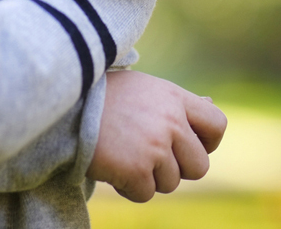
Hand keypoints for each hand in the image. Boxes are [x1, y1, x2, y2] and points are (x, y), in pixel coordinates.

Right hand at [86, 70, 226, 201]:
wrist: (63, 104)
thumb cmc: (101, 94)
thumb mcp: (143, 87)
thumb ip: (176, 101)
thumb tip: (210, 103)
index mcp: (174, 97)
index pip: (217, 124)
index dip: (207, 143)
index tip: (186, 146)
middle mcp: (171, 121)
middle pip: (199, 166)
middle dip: (177, 169)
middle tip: (149, 158)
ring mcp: (155, 146)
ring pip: (171, 183)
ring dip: (149, 178)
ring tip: (124, 155)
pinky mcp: (136, 168)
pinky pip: (145, 193)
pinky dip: (129, 187)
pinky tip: (112, 166)